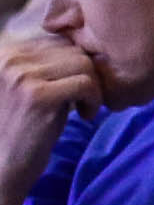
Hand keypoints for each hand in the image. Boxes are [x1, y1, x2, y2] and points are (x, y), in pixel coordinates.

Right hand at [0, 36, 101, 199]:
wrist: (4, 164)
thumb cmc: (23, 124)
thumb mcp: (30, 84)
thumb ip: (47, 61)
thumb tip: (86, 39)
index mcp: (5, 50)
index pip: (59, 40)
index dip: (74, 65)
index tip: (72, 89)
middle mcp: (8, 57)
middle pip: (73, 49)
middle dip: (86, 75)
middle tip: (81, 100)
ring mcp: (21, 75)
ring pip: (84, 63)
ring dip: (93, 87)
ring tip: (82, 108)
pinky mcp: (38, 96)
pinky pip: (86, 83)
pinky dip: (94, 100)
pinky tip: (85, 116)